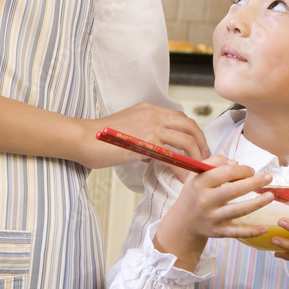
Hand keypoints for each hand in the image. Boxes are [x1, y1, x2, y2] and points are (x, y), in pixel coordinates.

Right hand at [78, 103, 207, 169]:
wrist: (84, 139)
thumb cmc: (99, 139)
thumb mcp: (126, 132)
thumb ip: (143, 138)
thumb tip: (155, 153)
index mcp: (149, 109)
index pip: (180, 118)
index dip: (192, 132)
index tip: (197, 147)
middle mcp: (154, 114)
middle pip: (189, 125)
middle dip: (201, 143)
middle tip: (204, 159)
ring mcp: (152, 126)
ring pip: (187, 139)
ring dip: (197, 156)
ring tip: (199, 170)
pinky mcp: (148, 142)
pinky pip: (174, 156)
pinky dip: (184, 168)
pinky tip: (186, 179)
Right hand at [153, 157, 274, 270]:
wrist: (184, 221)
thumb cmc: (195, 193)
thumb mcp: (197, 174)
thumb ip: (214, 162)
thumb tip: (236, 163)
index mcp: (200, 183)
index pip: (225, 172)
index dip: (242, 169)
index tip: (251, 170)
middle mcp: (205, 200)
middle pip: (233, 190)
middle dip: (253, 183)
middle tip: (268, 177)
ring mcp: (212, 217)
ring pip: (238, 211)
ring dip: (257, 203)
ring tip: (270, 196)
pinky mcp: (218, 232)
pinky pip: (237, 232)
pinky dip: (251, 231)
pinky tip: (264, 228)